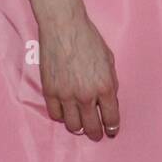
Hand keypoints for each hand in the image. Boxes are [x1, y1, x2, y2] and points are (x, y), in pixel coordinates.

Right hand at [39, 9, 119, 139]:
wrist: (64, 26)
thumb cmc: (88, 38)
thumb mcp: (109, 59)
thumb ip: (110, 81)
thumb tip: (108, 98)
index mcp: (105, 86)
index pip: (111, 118)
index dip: (111, 127)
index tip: (110, 130)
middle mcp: (86, 95)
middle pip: (91, 127)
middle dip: (96, 133)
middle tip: (96, 134)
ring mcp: (66, 95)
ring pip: (73, 125)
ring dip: (78, 126)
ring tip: (80, 123)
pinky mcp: (50, 91)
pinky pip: (55, 115)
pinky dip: (61, 116)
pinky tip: (65, 111)